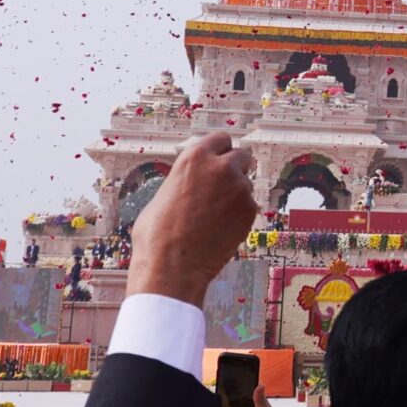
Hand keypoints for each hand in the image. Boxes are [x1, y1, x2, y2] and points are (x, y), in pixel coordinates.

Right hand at [128, 132, 257, 306]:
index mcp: (195, 157)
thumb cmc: (157, 234)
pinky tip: (220, 229)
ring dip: (235, 194)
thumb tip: (193, 180)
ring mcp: (239, 188)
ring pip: (245, 183)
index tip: (219, 160)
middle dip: (235, 168)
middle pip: (242, 156)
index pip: (221, 139)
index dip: (220, 151)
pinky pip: (249, 205)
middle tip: (223, 187)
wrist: (171, 267)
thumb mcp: (164, 193)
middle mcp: (221, 167)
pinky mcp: (250, 210)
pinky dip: (239, 214)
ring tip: (213, 218)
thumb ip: (186, 179)